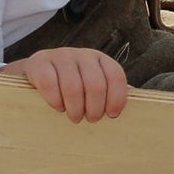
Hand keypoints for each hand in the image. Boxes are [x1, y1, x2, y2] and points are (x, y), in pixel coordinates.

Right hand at [4, 46, 128, 122]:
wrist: (34, 73)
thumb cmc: (70, 85)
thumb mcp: (91, 83)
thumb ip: (110, 90)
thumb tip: (138, 102)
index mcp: (100, 59)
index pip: (115, 76)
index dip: (117, 98)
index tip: (112, 115)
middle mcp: (82, 54)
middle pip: (95, 84)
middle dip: (94, 108)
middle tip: (90, 120)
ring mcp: (60, 56)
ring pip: (73, 86)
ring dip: (75, 108)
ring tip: (74, 117)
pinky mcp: (38, 62)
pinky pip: (49, 83)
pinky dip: (55, 100)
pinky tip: (57, 107)